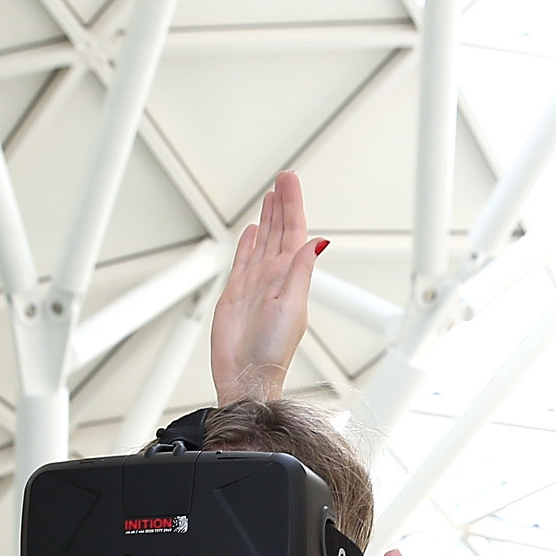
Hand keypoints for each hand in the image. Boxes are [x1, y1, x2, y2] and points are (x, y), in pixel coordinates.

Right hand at [210, 170, 322, 402]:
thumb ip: (301, 271)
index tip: (289, 181)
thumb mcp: (292, 306)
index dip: (293, 204)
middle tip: (283, 179)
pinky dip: (248, 243)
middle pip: (279, 231)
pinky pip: (244, 260)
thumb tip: (319, 242)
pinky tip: (252, 231)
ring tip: (270, 198)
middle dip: (282, 204)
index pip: (294, 231)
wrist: (245, 375)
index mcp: (291, 277)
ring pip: (263, 241)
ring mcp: (255, 284)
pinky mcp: (237, 294)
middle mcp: (274, 277)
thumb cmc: (271, 351)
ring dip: (267, 219)